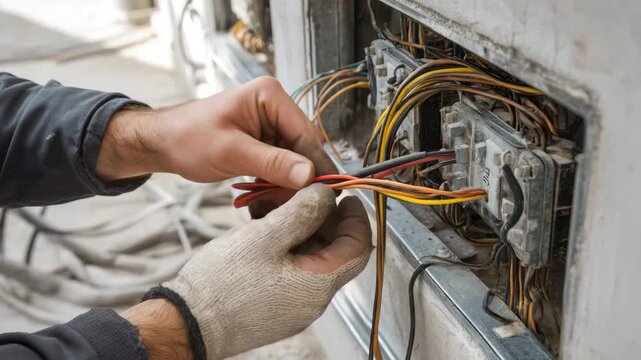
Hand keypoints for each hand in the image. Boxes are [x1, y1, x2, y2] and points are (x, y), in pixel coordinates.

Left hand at [97, 76, 336, 188]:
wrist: (161, 143)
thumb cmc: (187, 139)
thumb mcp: (231, 152)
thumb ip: (272, 163)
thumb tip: (310, 175)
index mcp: (270, 96)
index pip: (306, 134)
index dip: (316, 165)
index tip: (325, 194)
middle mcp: (275, 107)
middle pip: (302, 149)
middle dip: (297, 179)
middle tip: (294, 208)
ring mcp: (270, 125)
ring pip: (293, 161)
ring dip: (285, 185)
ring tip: (272, 206)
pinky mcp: (263, 142)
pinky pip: (280, 165)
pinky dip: (274, 184)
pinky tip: (267, 201)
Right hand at [156, 184, 370, 358]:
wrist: (188, 322)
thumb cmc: (223, 286)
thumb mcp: (266, 236)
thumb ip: (302, 211)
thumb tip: (326, 195)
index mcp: (319, 284)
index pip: (358, 247)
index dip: (357, 218)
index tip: (345, 196)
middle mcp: (313, 299)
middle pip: (333, 249)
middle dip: (322, 217)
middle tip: (303, 193)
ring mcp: (294, 304)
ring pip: (311, 257)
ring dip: (300, 228)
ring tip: (278, 207)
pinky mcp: (276, 304)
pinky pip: (293, 269)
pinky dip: (286, 245)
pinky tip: (266, 228)